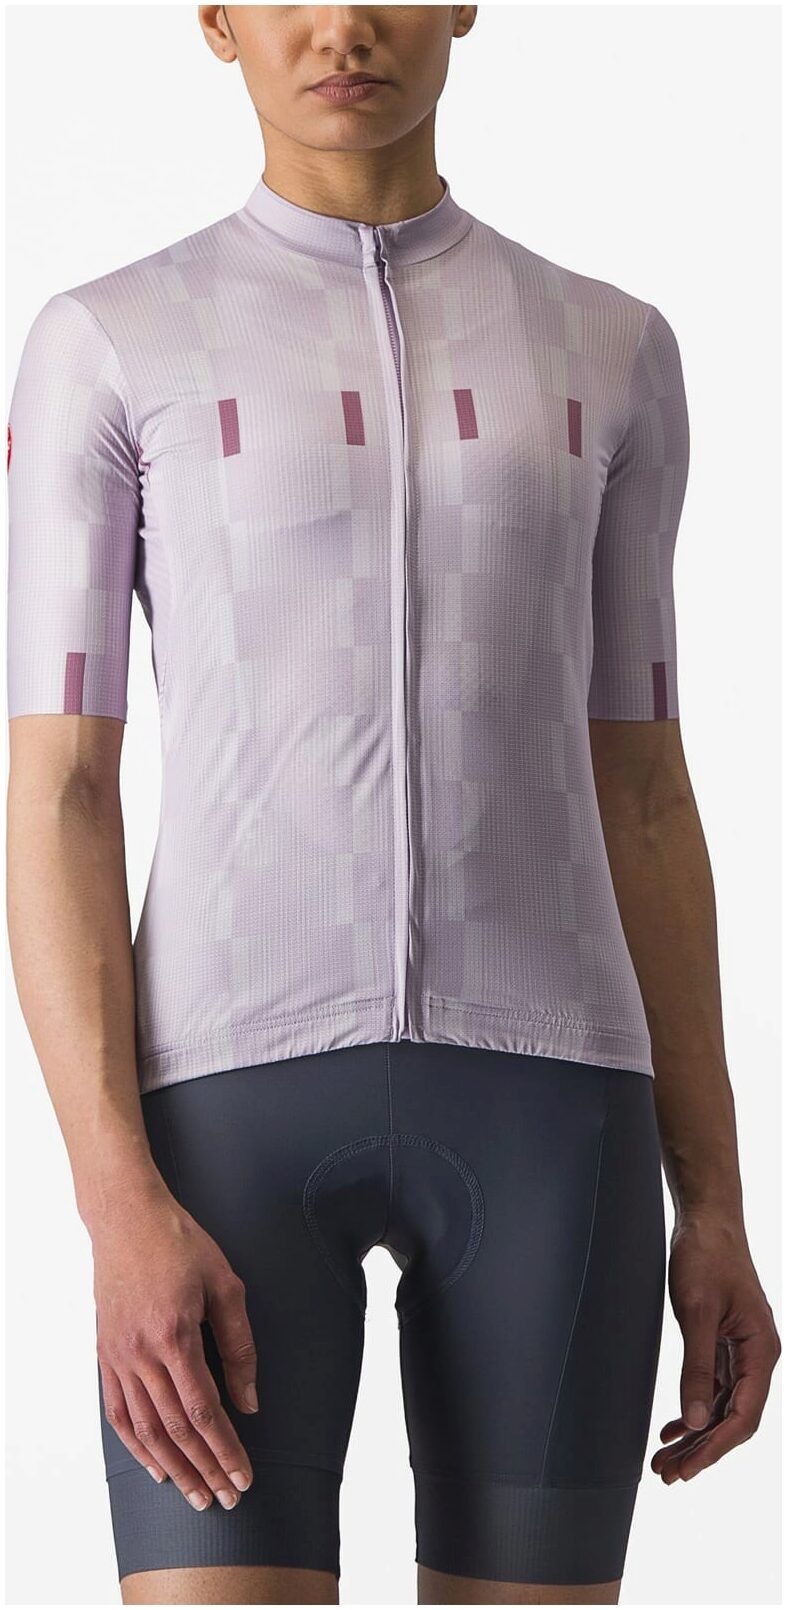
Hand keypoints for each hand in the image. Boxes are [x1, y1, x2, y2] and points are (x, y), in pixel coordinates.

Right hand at [93, 1182, 258, 1510]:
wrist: (127, 1218)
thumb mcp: (225, 1284)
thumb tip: (248, 1401)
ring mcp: (118, 1356)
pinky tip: (156, 1466)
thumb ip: (239, 1345)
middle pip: (174, 1429)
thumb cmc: (181, 1244)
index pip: (203, 1410)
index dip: (225, 1449)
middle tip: (226, 1498)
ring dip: (173, 1467)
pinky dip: (136, 1445)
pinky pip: (118, 1411)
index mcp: (174, 1335)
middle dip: (204, 1468)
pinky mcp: (106, 1354)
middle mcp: (141, 1353)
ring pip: (145, 1429)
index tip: (243, 1475)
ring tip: (196, 1495)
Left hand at [652, 1212, 780, 1483]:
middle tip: (667, 1474)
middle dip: (702, 1449)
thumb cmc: (706, 1256)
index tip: (687, 1469)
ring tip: (665, 1460)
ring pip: (722, 1406)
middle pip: (733, 1418)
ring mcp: (742, 1350)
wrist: (706, 1218)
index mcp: (761, 1350)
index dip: (715, 1447)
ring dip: (695, 1434)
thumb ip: (697, 1367)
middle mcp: (757, 1355)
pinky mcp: (725, 1342)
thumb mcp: (697, 1311)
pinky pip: (714, 1387)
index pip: (743, 1415)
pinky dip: (695, 1409)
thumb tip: (696, 1419)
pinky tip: (675, 1428)